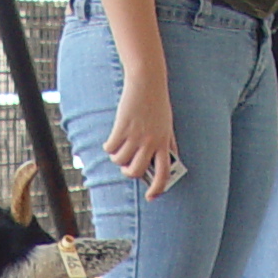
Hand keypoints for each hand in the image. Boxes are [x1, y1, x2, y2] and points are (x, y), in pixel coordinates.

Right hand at [105, 76, 179, 198]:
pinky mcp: (122, 127)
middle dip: (128, 172)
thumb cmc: (157, 103)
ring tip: (118, 148)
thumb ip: (168, 143)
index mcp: (165, 142)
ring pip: (120, 161)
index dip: (158, 188)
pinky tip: (111, 141)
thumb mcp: (168, 124)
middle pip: (136, 171)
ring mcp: (136, 135)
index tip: (151, 196)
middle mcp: (151, 141)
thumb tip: (169, 162)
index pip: (164, 173)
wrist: (147, 80)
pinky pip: (110, 148)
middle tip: (126, 166)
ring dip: (116, 158)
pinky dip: (108, 147)